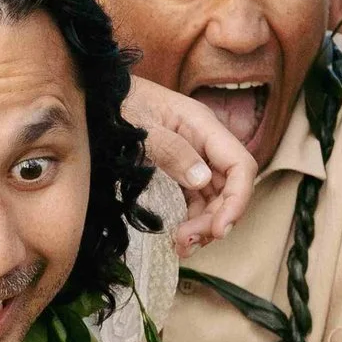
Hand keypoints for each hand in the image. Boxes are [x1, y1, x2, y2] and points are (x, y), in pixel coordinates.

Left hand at [122, 75, 255, 252]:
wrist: (99, 95)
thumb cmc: (119, 103)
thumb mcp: (140, 125)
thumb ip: (171, 150)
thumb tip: (202, 179)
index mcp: (203, 126)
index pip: (241, 166)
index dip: (237, 201)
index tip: (219, 230)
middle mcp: (206, 142)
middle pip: (230, 187)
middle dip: (215, 219)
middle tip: (187, 242)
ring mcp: (195, 156)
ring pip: (215, 197)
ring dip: (204, 225)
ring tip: (181, 247)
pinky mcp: (180, 168)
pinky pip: (196, 198)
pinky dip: (192, 219)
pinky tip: (178, 237)